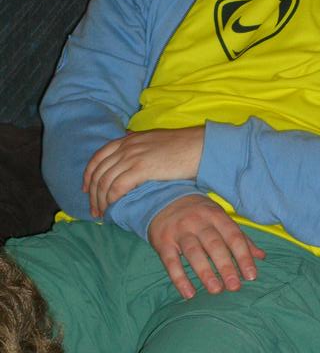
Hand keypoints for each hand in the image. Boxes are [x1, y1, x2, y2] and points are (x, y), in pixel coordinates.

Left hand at [83, 127, 204, 215]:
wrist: (199, 146)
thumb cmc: (184, 147)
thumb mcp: (155, 143)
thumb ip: (141, 150)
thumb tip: (133, 164)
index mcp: (129, 139)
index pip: (99, 156)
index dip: (89, 174)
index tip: (86, 189)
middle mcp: (127, 146)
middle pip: (98, 171)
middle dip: (92, 193)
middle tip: (94, 209)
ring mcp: (132, 156)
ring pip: (105, 181)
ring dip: (101, 200)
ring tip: (103, 214)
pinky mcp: (141, 168)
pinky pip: (117, 187)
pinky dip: (111, 199)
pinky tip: (114, 208)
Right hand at [148, 194, 265, 298]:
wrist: (164, 198)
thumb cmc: (200, 214)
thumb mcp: (221, 219)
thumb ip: (240, 238)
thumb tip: (261, 257)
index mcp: (217, 216)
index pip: (233, 236)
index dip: (243, 256)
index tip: (251, 275)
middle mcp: (199, 222)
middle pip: (214, 244)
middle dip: (226, 266)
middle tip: (235, 287)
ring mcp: (180, 231)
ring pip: (193, 252)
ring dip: (205, 272)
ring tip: (216, 290)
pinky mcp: (163, 242)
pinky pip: (170, 262)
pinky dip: (179, 279)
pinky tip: (189, 294)